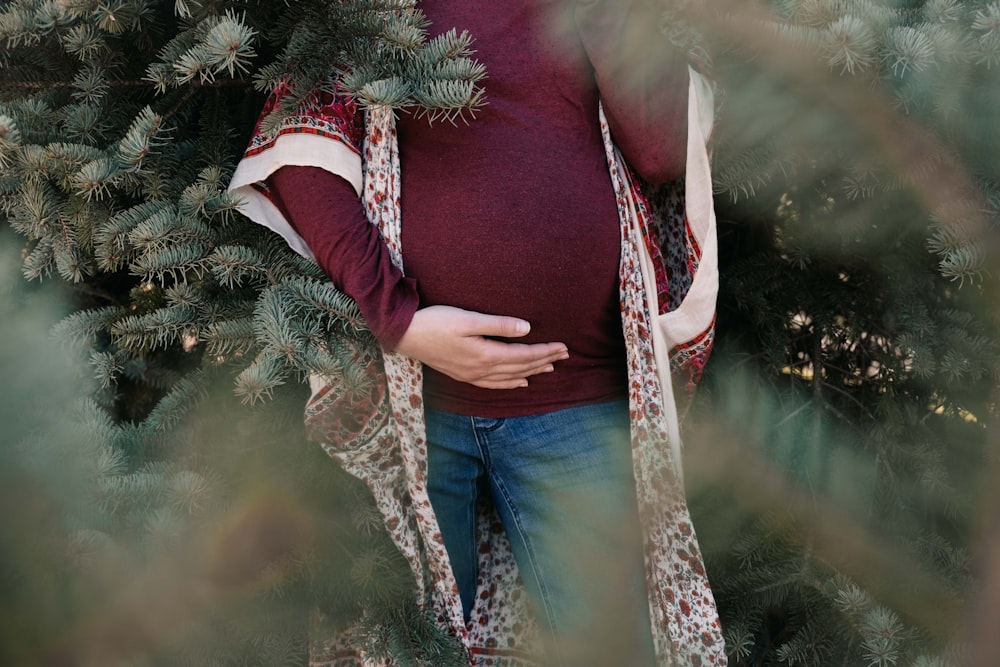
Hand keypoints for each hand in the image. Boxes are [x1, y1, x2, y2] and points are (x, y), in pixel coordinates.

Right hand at [394, 305, 568, 388]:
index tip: (563, 346)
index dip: (545, 351)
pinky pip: (494, 385)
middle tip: (565, 355)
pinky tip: (520, 383)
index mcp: (486, 354)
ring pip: (510, 377)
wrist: (405, 336)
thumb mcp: (468, 318)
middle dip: (544, 361)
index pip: (524, 355)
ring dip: (532, 372)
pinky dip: (511, 384)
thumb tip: (527, 329)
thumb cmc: (435, 322)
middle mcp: (481, 370)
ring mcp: (472, 375)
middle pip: (521, 367)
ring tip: (550, 368)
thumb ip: (498, 325)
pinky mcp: (464, 375)